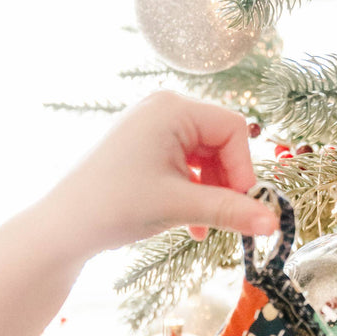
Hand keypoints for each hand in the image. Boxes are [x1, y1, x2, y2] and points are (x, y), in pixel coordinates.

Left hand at [41, 92, 278, 256]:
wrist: (62, 227)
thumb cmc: (115, 206)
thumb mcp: (180, 207)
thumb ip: (230, 211)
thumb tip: (274, 222)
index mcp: (172, 108)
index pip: (233, 129)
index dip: (243, 170)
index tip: (242, 208)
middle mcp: (162, 108)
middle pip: (220, 141)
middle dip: (226, 182)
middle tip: (226, 219)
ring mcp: (151, 126)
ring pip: (204, 156)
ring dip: (210, 192)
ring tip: (202, 226)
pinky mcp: (143, 147)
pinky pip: (184, 163)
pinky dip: (192, 191)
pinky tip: (189, 223)